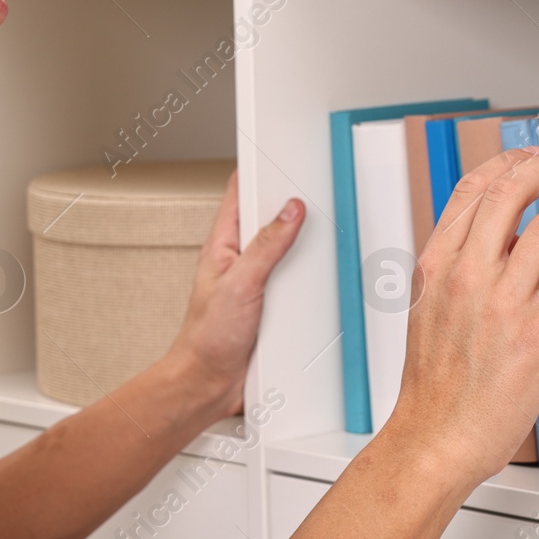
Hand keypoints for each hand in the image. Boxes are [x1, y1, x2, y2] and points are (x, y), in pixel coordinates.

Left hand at [165, 170, 304, 418]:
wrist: (209, 386)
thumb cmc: (207, 337)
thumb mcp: (240, 284)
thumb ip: (266, 246)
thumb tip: (290, 211)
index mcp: (224, 244)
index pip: (241, 192)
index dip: (261, 169)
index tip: (284, 153)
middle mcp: (242, 259)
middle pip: (273, 220)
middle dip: (297, 210)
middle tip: (321, 198)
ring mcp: (259, 282)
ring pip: (291, 254)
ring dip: (308, 251)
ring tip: (331, 240)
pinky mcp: (274, 305)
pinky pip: (299, 285)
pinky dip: (313, 283)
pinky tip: (327, 282)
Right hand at [387, 147, 538, 478]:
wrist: (434, 437)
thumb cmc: (433, 386)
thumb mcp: (428, 310)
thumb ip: (457, 271)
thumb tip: (499, 243)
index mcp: (436, 266)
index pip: (471, 192)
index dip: (505, 164)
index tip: (527, 158)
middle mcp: (466, 275)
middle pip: (510, 193)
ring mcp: (501, 303)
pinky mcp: (537, 334)